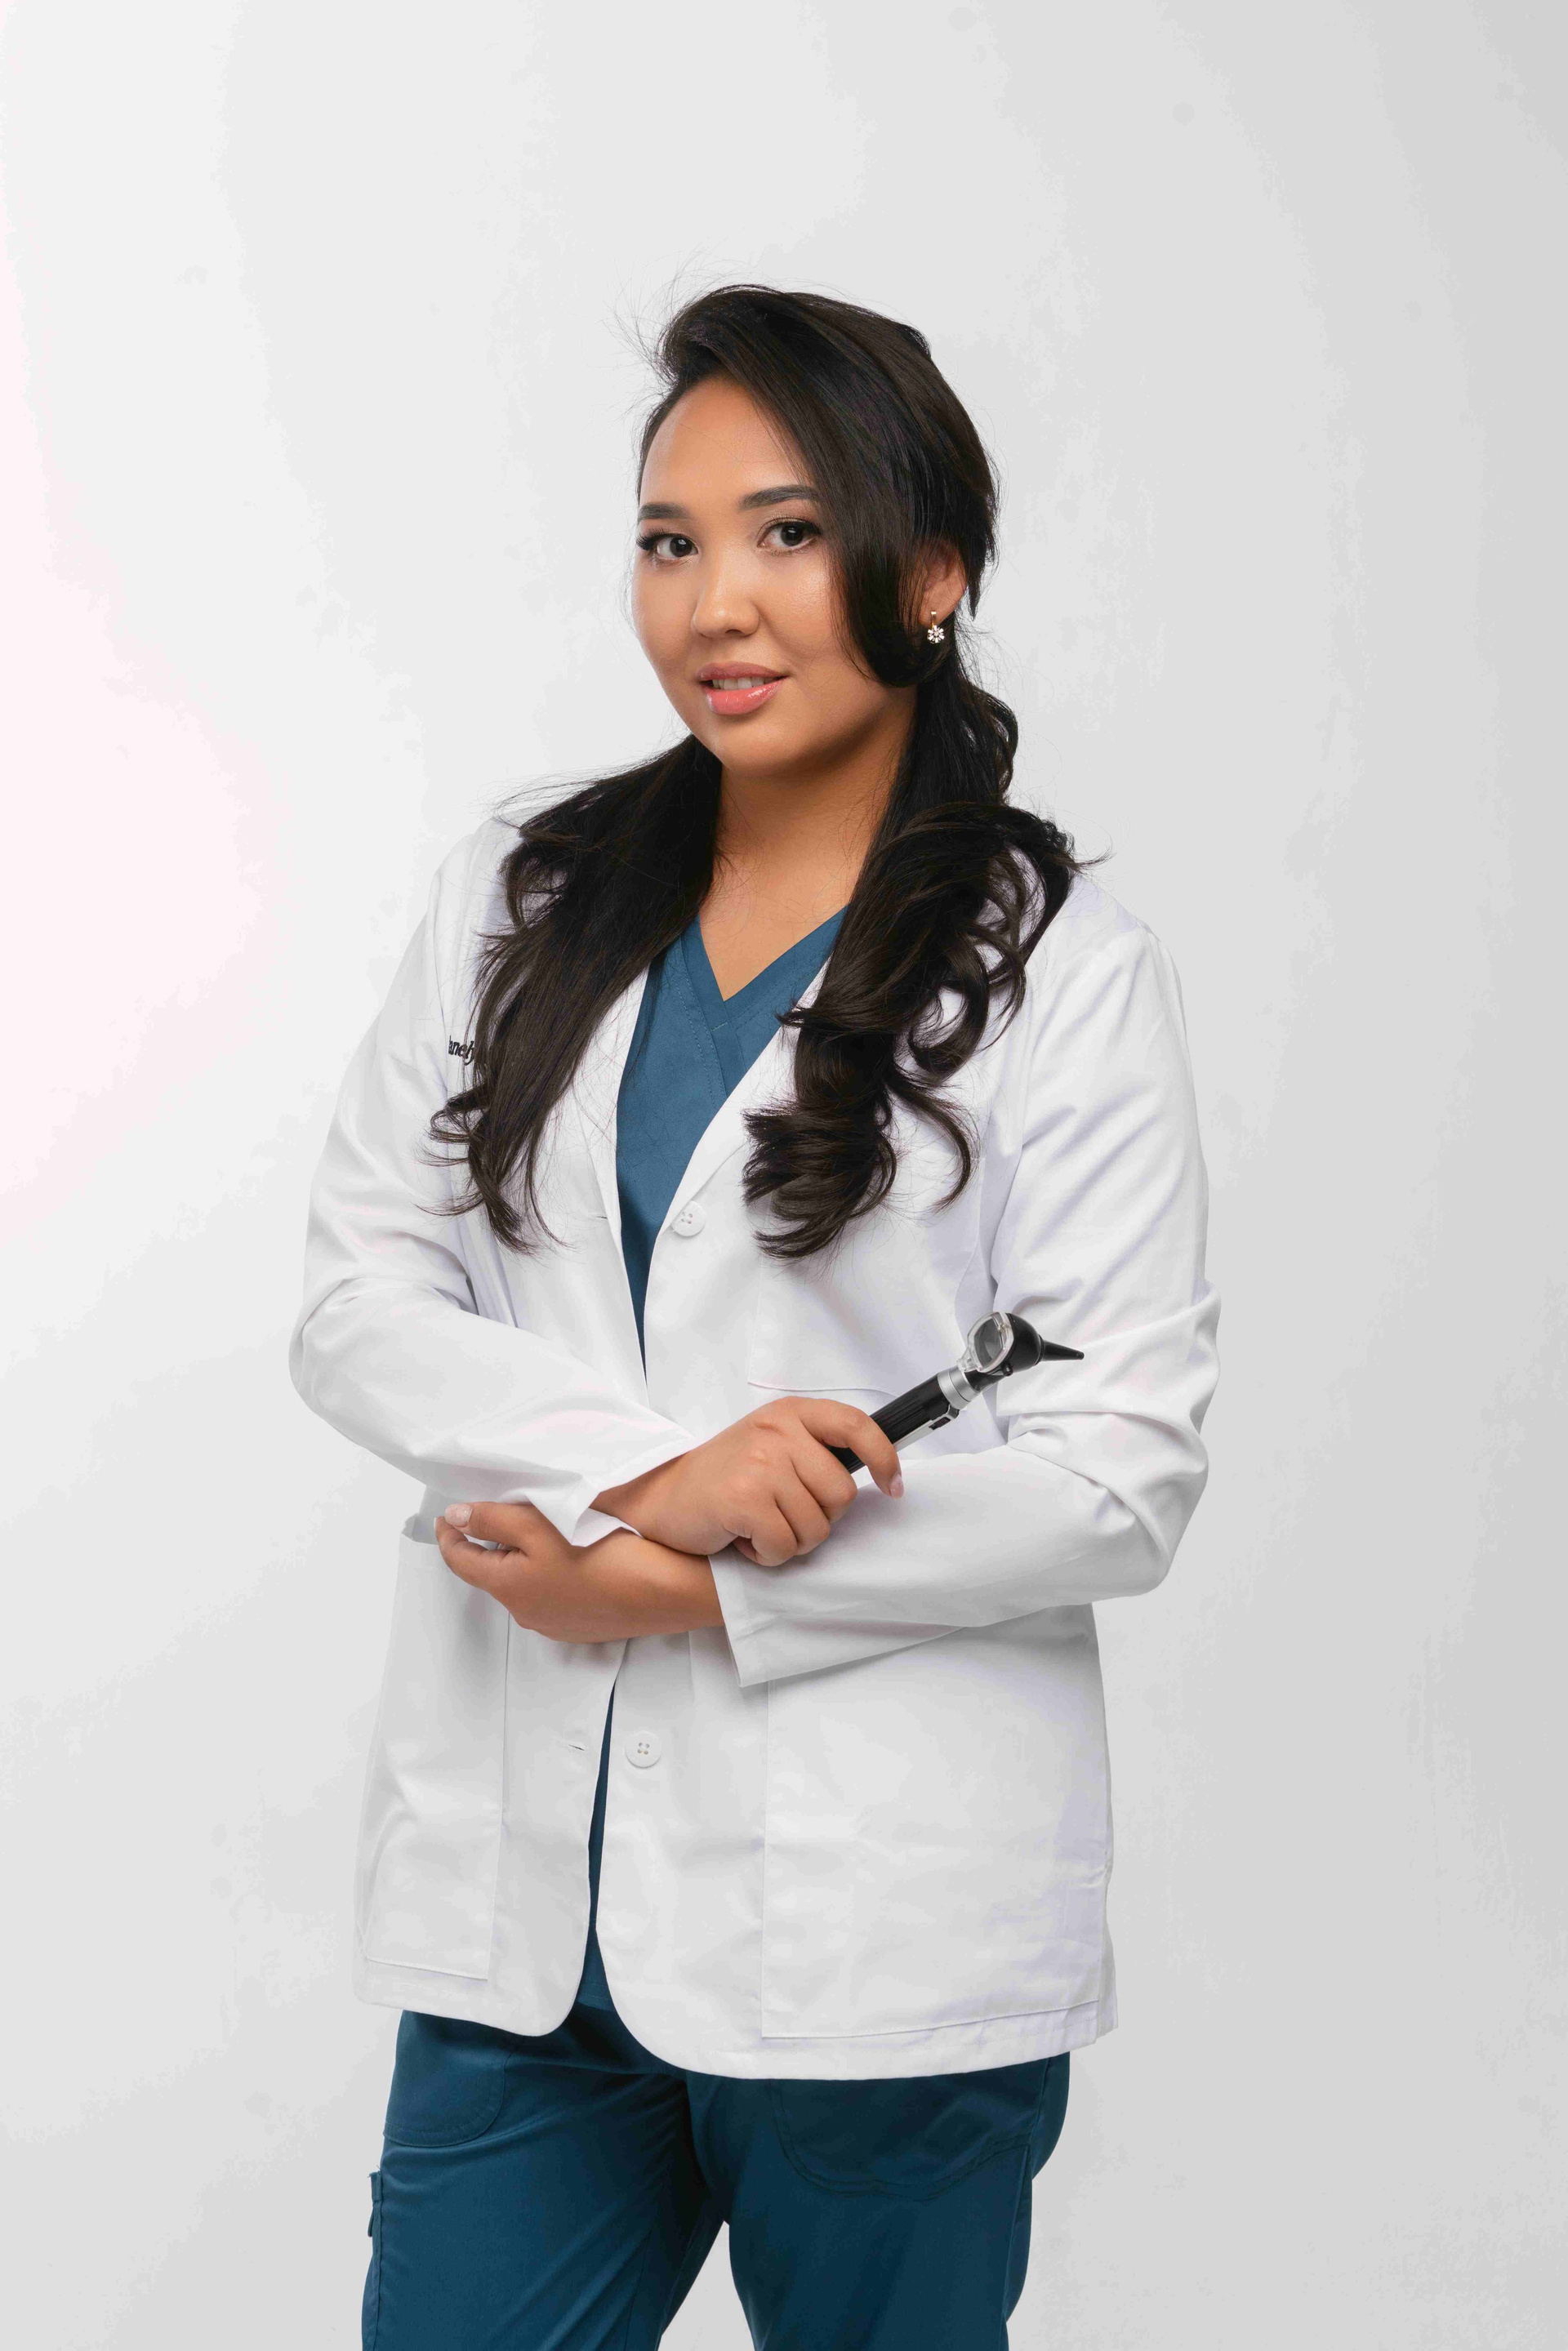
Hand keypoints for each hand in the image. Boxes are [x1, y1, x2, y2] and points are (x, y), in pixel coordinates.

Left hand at [435, 1501, 722, 1641]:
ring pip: (523, 1585)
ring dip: (521, 1559)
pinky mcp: (581, 1626)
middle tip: (497, 1512)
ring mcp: (554, 1624)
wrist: (661, 1593)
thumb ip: (493, 1520)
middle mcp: (525, 1613)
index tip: (446, 1516)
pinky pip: (551, 1596)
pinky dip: (548, 1574)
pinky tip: (571, 1556)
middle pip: (493, 1573)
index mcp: (508, 1588)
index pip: (460, 1561)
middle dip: (489, 1544)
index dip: (449, 1535)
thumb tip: (456, 1518)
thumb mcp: (538, 1527)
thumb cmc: (601, 1556)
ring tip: (539, 1530)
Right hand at [593, 1397, 902, 1567]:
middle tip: (782, 1515)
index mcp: (790, 1413)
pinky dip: (767, 1555)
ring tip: (758, 1525)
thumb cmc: (724, 1479)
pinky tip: (743, 1538)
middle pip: (841, 1494)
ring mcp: (759, 1463)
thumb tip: (879, 1470)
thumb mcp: (772, 1445)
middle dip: (819, 1519)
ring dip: (790, 1541)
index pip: (857, 1425)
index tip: (893, 1486)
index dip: (884, 1458)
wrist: (661, 1499)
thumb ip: (816, 1451)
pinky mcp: (743, 1499)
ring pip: (816, 1527)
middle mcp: (776, 1431)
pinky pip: (785, 1546)